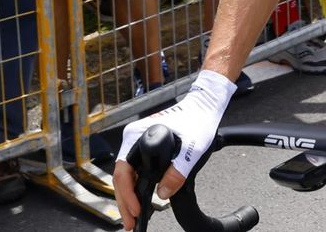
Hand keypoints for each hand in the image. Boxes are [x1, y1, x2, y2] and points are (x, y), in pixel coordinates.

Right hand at [113, 70, 237, 226]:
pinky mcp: (144, 147)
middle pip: (121, 176)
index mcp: (138, 135)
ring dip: (128, 197)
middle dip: (125, 202)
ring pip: (126, 175)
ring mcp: (137, 142)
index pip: (123, 171)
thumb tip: (163, 194)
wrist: (205, 106)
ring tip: (133, 217)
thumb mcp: (193, 148)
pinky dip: (135, 187)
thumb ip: (179, 171)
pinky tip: (139, 201)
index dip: (127, 194)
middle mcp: (133, 138)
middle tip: (130, 223)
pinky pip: (135, 171)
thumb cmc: (198, 119)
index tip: (135, 211)